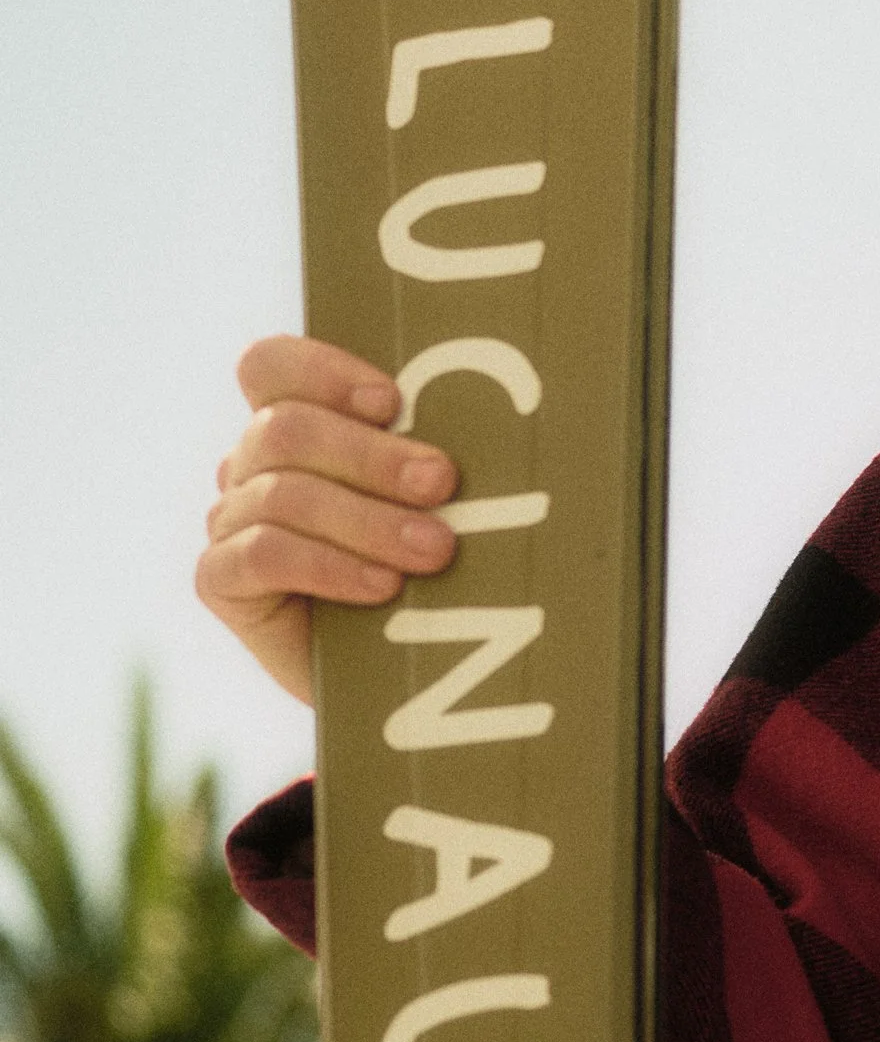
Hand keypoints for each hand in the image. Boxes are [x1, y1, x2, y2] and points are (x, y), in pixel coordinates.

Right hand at [195, 336, 460, 705]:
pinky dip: (329, 567)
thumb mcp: (432, 506)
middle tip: (442, 482)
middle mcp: (250, 466)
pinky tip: (381, 587)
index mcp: (291, 424)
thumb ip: (429, 459)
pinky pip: (262, 555)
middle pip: (286, 429)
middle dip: (373, 455)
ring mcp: (230, 521)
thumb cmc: (426, 574)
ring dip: (367, 519)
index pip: (271, 367)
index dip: (322, 370)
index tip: (392, 401)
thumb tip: (497, 422)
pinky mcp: (220, 581)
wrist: (396, 674)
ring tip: (434, 550)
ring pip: (283, 494)